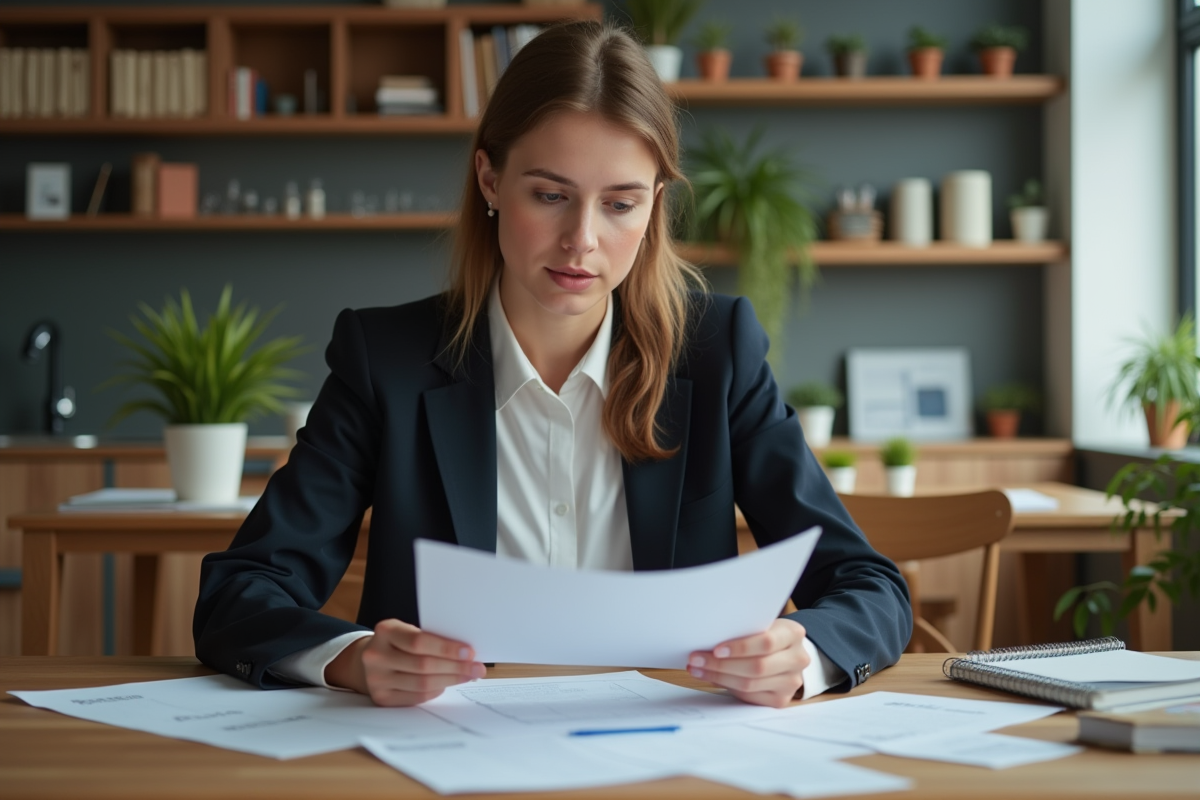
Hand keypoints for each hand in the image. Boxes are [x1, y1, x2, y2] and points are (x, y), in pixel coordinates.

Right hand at [324, 619, 486, 705]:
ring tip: (468, 676)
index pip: (419, 641)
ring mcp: (376, 679)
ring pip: (422, 684)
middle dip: (455, 667)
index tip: (469, 652)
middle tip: (477, 668)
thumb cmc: (397, 643)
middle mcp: (376, 655)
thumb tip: (466, 653)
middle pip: (423, 665)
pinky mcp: (381, 698)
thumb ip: (430, 638)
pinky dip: (436, 690)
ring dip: (450, 681)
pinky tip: (447, 684)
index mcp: (385, 631)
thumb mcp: (406, 631)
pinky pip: (416, 697)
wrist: (367, 659)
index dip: (446, 648)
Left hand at [687, 618, 809, 707]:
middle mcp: (798, 659)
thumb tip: (707, 641)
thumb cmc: (767, 635)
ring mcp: (791, 682)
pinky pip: (749, 696)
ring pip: (749, 684)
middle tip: (696, 660)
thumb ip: (744, 630)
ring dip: (718, 677)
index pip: (766, 643)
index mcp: (793, 634)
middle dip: (721, 665)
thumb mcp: (762, 625)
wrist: (788, 653)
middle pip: (757, 667)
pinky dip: (727, 687)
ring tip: (697, 669)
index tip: (716, 649)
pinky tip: (712, 678)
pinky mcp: (781, 699)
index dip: (740, 647)